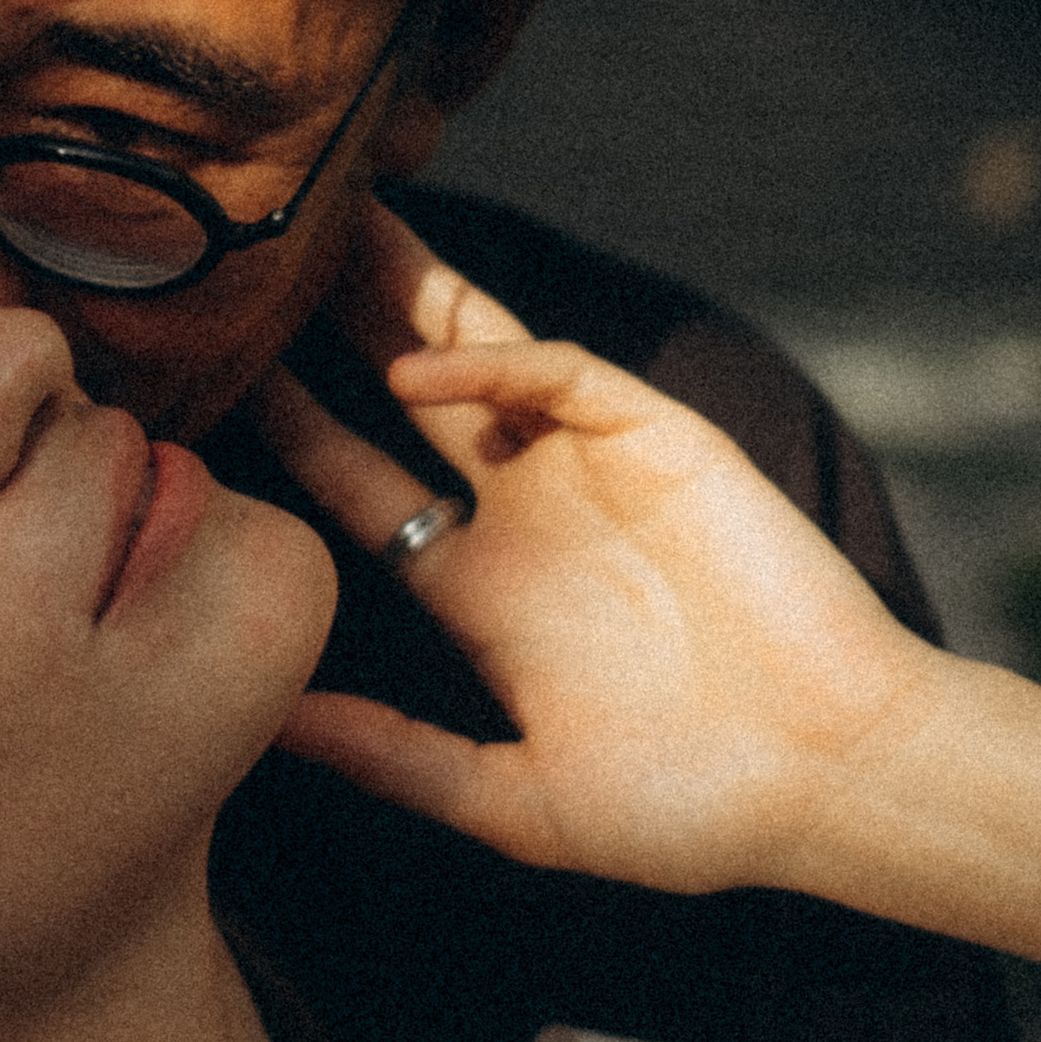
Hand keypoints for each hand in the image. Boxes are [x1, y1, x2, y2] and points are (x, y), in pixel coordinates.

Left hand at [250, 201, 942, 893]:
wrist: (835, 779)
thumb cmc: (693, 810)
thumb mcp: (512, 798)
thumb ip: (396, 760)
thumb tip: (273, 727)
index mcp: (484, 589)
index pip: (360, 487)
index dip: (290, 432)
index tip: (205, 389)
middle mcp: (526, 512)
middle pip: (406, 391)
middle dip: (334, 325)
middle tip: (250, 263)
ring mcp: (591, 468)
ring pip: (477, 352)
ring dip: (401, 294)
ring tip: (322, 231)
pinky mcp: (658, 440)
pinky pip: (557, 376)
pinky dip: (488, 366)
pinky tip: (412, 375)